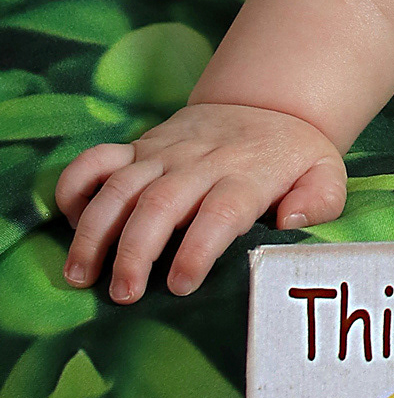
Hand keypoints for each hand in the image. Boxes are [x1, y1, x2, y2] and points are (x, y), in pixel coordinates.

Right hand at [56, 104, 347, 303]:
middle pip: (161, 203)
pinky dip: (74, 183)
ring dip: (95, 230)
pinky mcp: (140, 146)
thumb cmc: (294, 156)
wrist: (268, 103)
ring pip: (121, 186)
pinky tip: (64, 221)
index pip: (220, 212)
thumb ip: (319, 200)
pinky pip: (97, 157)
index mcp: (248, 174)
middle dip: (136, 250)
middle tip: (123, 293)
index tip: (181, 285)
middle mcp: (201, 162)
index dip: (197, 248)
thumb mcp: (326, 173)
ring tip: (80, 275)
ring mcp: (164, 152)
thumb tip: (292, 222)